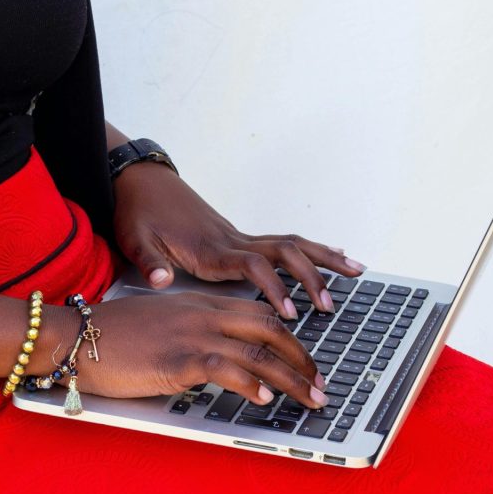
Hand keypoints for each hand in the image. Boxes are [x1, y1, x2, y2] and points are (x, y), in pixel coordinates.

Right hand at [73, 291, 327, 407]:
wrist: (76, 336)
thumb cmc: (111, 334)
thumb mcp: (160, 322)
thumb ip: (191, 330)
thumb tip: (215, 354)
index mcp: (199, 303)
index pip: (258, 313)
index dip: (289, 336)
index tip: (304, 359)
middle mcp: (202, 314)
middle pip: (269, 328)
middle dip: (301, 357)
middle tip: (320, 382)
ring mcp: (191, 334)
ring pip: (257, 352)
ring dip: (291, 378)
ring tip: (310, 398)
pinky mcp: (177, 359)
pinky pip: (225, 369)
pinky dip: (250, 384)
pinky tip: (264, 399)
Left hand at [112, 162, 366, 318]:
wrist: (140, 180)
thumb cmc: (138, 211)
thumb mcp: (135, 239)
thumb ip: (150, 262)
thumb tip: (160, 281)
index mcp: (210, 248)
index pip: (253, 266)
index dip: (273, 287)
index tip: (289, 312)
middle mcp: (231, 240)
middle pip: (284, 252)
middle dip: (311, 277)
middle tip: (331, 304)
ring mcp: (238, 236)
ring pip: (290, 244)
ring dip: (323, 258)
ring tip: (356, 271)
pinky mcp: (237, 236)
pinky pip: (283, 242)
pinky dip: (310, 249)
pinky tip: (332, 255)